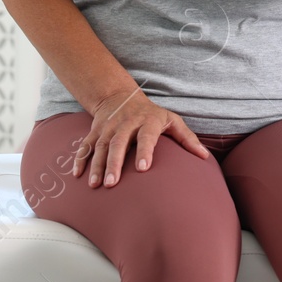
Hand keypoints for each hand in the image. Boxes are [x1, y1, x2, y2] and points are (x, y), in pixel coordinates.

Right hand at [72, 86, 208, 185]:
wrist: (120, 95)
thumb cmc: (152, 114)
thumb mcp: (172, 120)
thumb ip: (187, 139)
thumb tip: (205, 157)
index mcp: (147, 121)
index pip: (146, 136)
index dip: (145, 151)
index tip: (143, 168)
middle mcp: (125, 123)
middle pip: (118, 143)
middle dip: (114, 163)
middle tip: (112, 183)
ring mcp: (108, 127)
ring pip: (99, 146)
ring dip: (96, 165)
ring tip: (95, 185)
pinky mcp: (94, 130)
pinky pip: (85, 145)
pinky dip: (80, 159)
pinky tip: (77, 175)